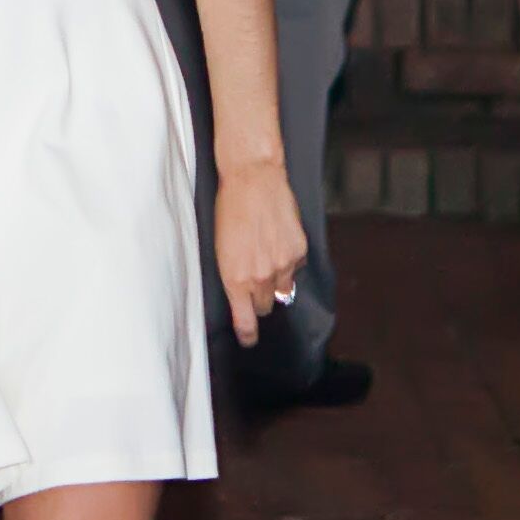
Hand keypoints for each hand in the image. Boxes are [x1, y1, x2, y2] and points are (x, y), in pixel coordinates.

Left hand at [211, 158, 307, 334]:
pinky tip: (278, 241)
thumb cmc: (229, 209)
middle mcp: (260, 277)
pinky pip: (295, 268)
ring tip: (267, 258)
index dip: (248, 334)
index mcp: (235, 279)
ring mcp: (282, 265)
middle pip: (266, 307)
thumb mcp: (220, 249)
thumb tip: (245, 293)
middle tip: (254, 280)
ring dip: (276, 282)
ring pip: (283, 290)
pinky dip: (288, 260)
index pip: (246, 322)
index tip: (248, 339)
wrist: (252, 180)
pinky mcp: (299, 251)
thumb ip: (234, 276)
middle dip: (260, 299)